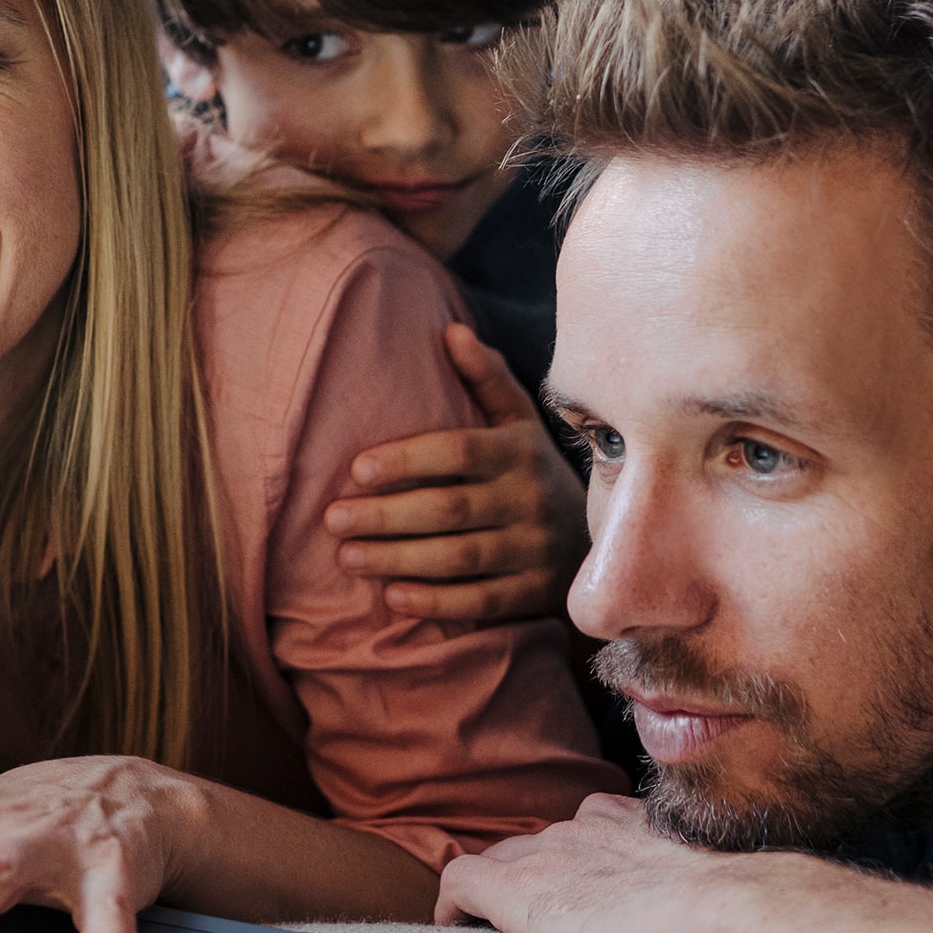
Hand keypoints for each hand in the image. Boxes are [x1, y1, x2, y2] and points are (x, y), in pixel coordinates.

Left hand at [324, 323, 589, 622]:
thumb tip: (451, 331)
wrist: (600, 540)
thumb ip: (486, 379)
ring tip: (347, 558)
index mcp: (517, 451)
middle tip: (332, 519)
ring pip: (459, 557)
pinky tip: (393, 597)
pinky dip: (437, 602)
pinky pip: (482, 601)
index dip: (406, 460)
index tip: (356, 470)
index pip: (458, 451)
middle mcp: (527, 499)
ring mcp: (532, 550)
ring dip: (398, 558)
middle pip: (448, 508)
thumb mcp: (519, 422)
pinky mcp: (533, 593)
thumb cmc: (533, 471)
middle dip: (385, 515)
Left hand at [436, 792, 779, 932]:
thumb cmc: (733, 913)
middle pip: (532, 846)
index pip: (577, 834)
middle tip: (525, 915)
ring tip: (485, 926)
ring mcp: (544, 855)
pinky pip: (460, 883)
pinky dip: (452, 904)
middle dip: (523, 875)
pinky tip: (451, 926)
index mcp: (624, 824)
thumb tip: (713, 918)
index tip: (568, 889)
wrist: (721, 914)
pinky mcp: (514, 889)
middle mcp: (579, 829)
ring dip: (493, 893)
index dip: (564, 863)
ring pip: (497, 863)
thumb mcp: (709, 884)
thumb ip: (692, 886)